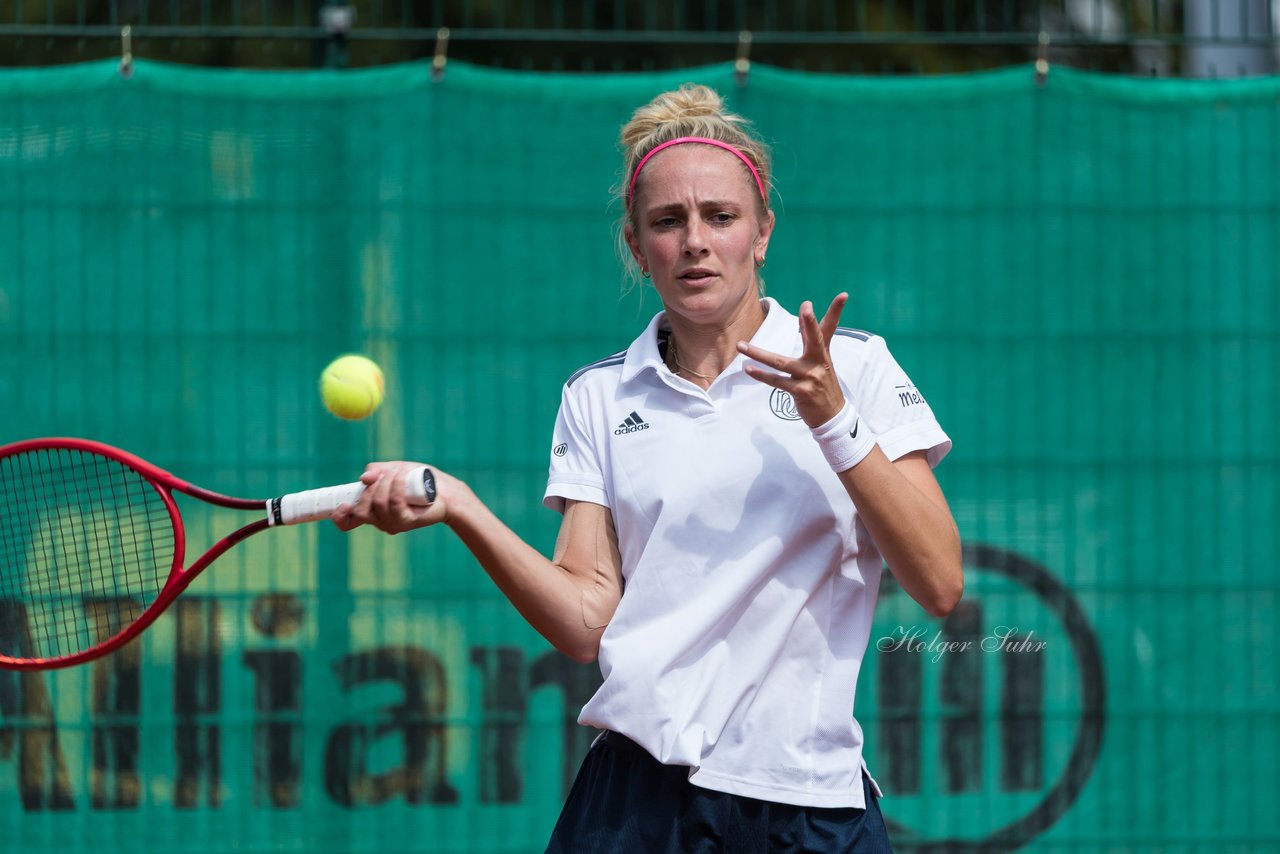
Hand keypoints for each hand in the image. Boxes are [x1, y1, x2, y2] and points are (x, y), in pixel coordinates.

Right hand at [332, 461, 451, 533]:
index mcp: (371, 510)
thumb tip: (364, 479)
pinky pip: (394, 502)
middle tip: (385, 476)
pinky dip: (397, 485)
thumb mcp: (393, 469)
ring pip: (377, 503)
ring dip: (386, 482)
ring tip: (400, 474)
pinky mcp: (406, 522)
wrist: (444, 490)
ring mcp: (391, 523)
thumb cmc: (418, 480)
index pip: (348, 522)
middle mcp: (379, 520)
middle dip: (370, 488)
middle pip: (360, 509)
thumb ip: (377, 471)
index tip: (342, 505)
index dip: (340, 517)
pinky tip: (403, 477)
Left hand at [737, 293, 848, 428]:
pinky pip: (777, 382)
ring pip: (780, 363)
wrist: (832, 416)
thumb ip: (812, 338)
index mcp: (824, 353)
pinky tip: (749, 369)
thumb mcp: (821, 361)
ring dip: (758, 354)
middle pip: (815, 339)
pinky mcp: (801, 392)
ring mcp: (810, 377)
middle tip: (807, 308)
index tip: (843, 295)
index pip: (830, 328)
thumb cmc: (823, 385)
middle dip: (810, 324)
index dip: (836, 311)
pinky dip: (762, 376)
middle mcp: (819, 363)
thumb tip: (805, 314)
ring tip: (741, 346)